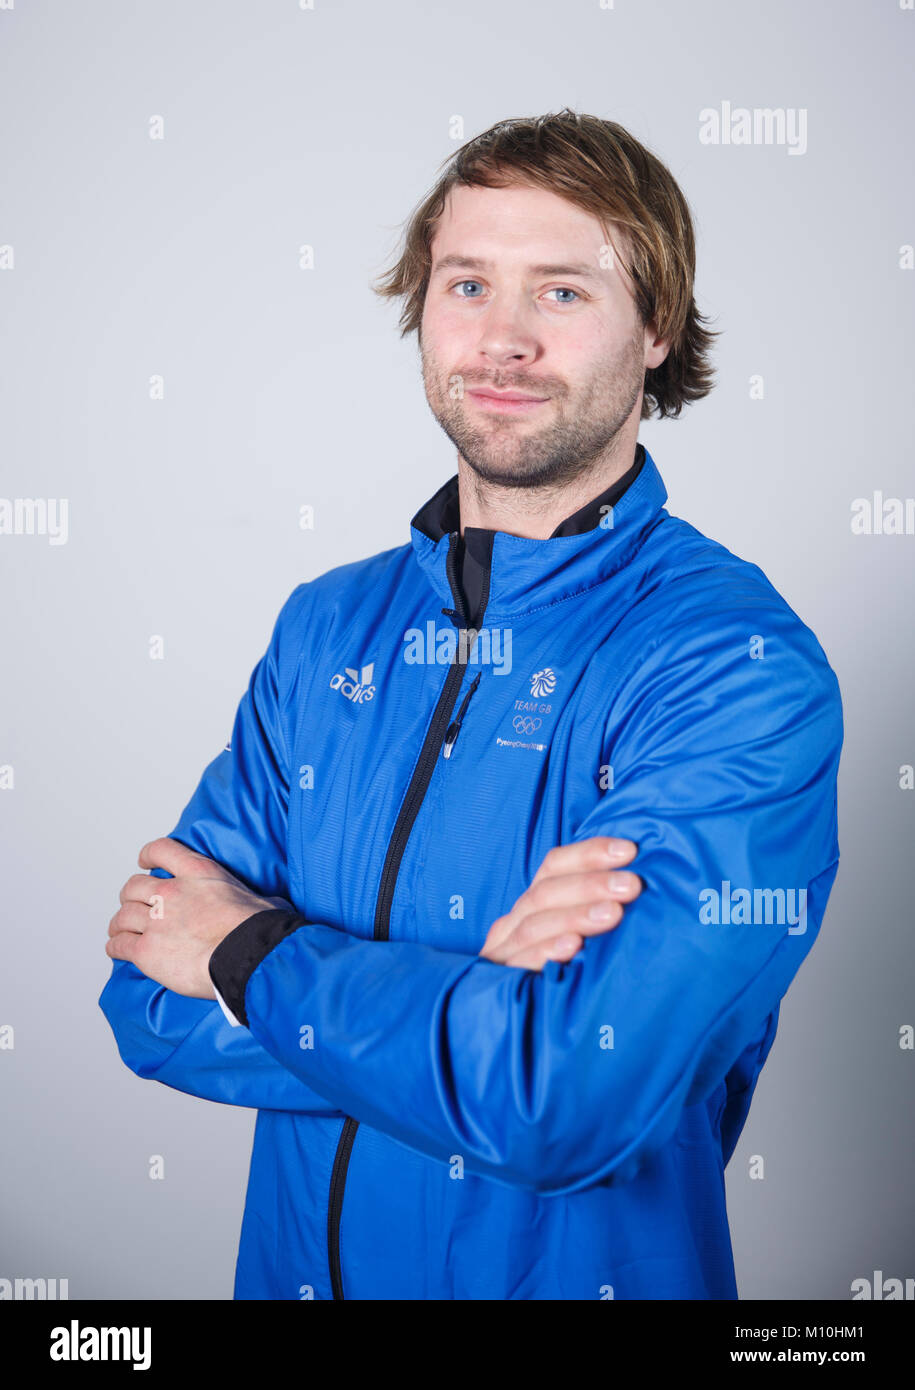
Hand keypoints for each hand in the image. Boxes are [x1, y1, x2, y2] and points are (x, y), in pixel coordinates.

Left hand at [106, 838, 288, 997]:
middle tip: (134, 905)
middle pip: (134, 887)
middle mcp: (172, 892)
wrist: (249, 954)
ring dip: (120, 923)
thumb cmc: (259, 930)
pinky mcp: (146, 950)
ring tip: (120, 930)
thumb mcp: (259, 898)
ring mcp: (156, 921)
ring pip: (123, 915)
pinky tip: (116, 949)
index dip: (148, 855)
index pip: (162, 850)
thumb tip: (273, 906)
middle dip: (131, 896)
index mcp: (199, 873)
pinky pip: (119, 944)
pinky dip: (115, 946)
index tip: (144, 861)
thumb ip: (253, 899)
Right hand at [480, 836, 640, 970]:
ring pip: (535, 923)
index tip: (630, 851)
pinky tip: (573, 946)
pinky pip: (520, 962)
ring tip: (613, 914)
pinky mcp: (499, 982)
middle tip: (632, 886)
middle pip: (547, 891)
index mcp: (533, 904)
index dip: (590, 854)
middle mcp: (514, 922)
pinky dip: (546, 951)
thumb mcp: (576, 939)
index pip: (555, 865)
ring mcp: (503, 952)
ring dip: (576, 914)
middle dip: (592, 884)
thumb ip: (597, 913)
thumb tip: (644, 886)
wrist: (513, 1034)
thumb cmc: (561, 979)